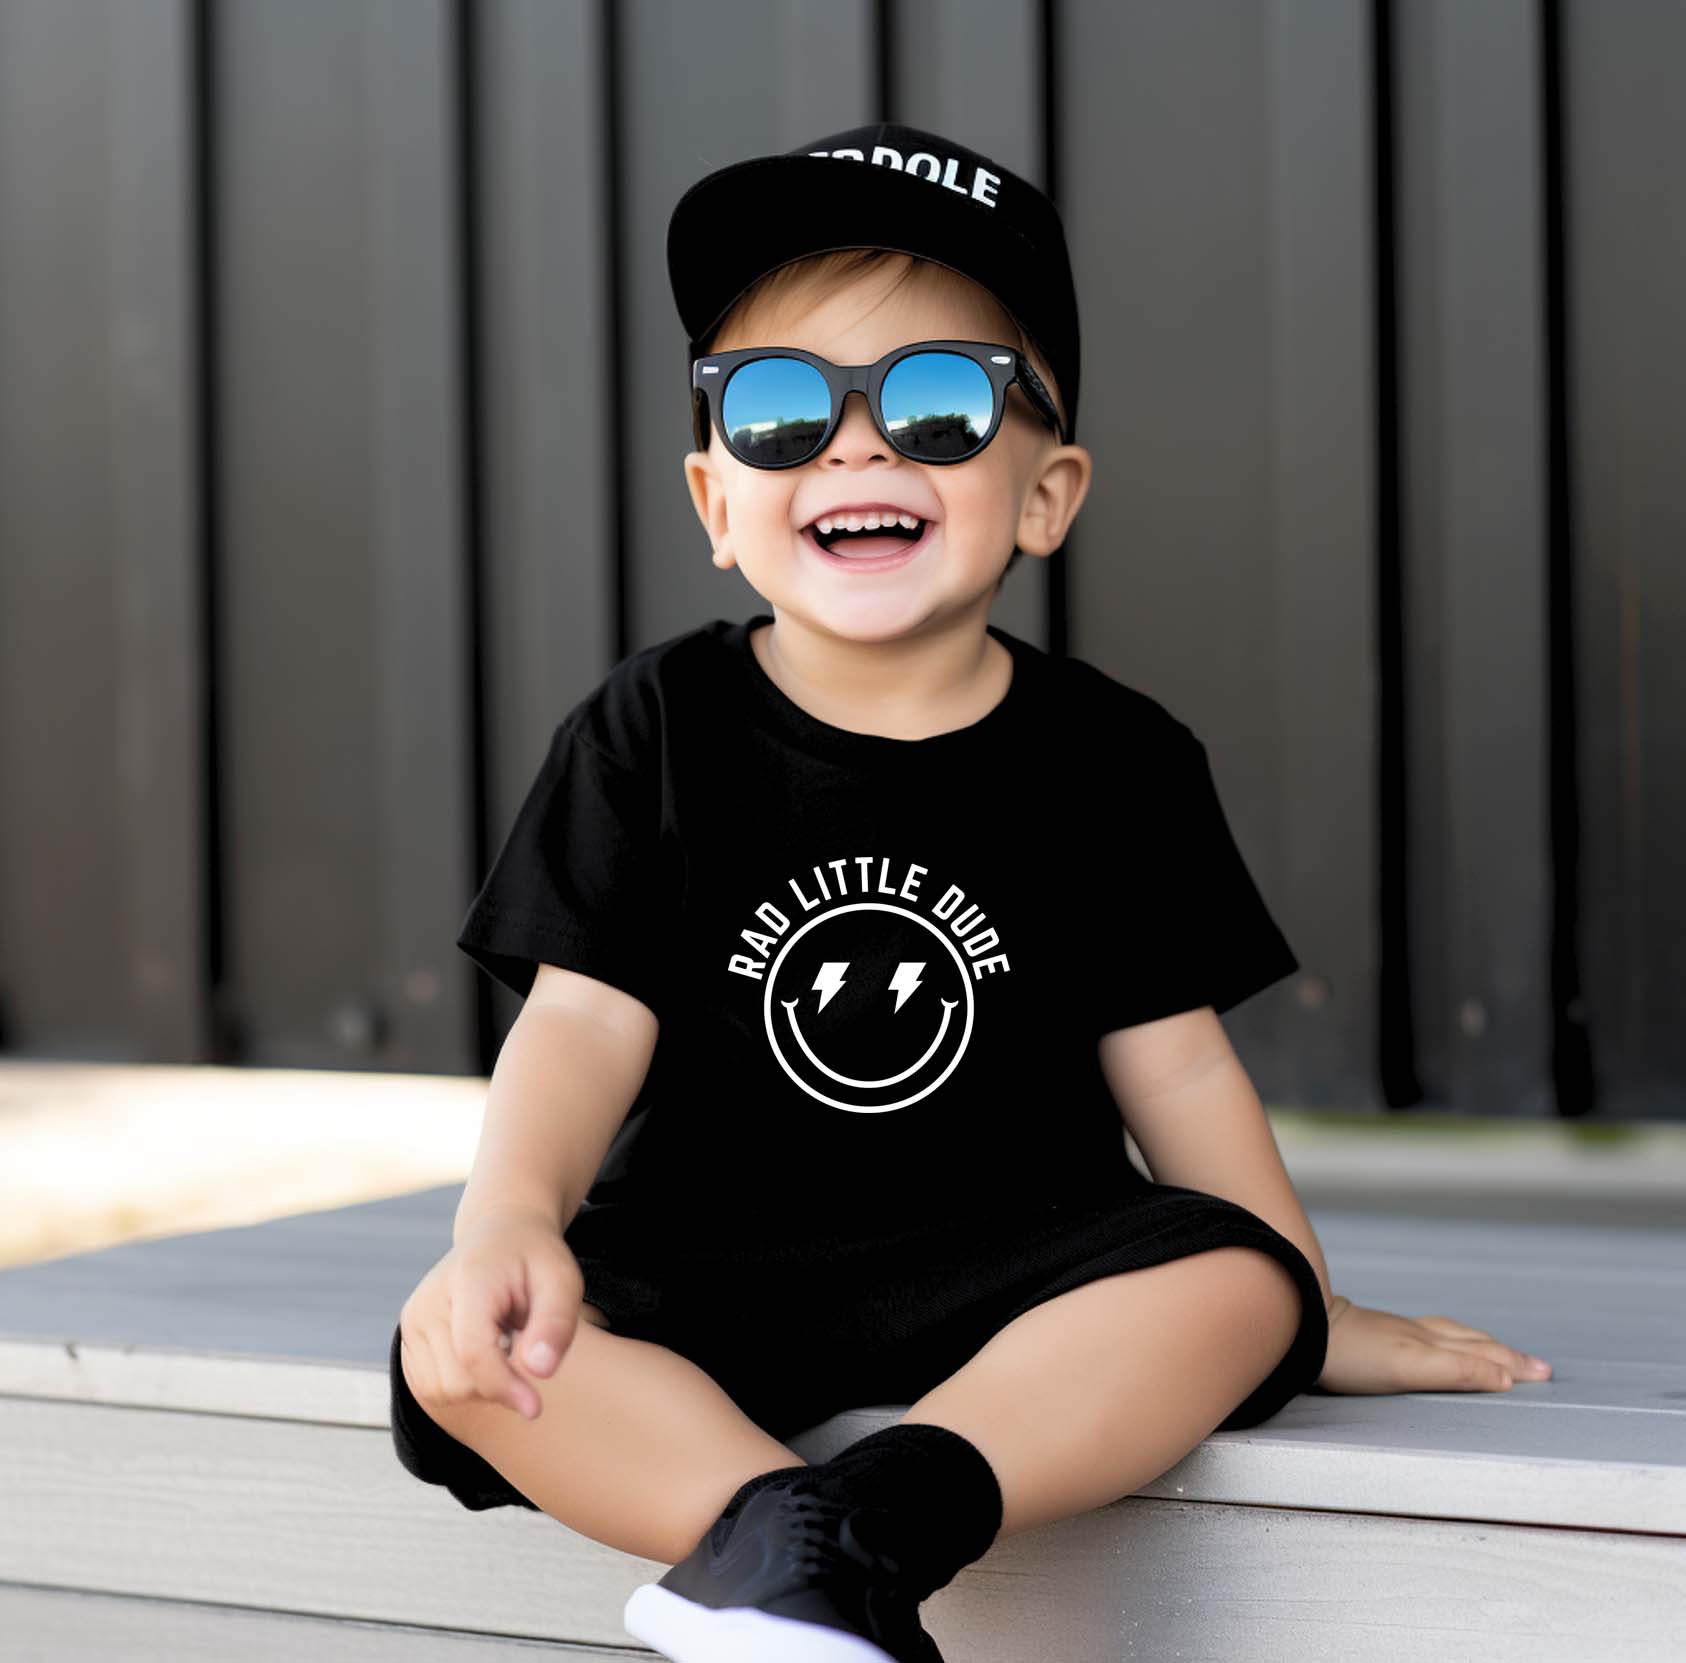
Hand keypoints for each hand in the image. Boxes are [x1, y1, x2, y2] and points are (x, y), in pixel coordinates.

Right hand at [398, 1207, 585, 1421]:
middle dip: (500, 1384)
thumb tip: (540, 1371)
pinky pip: (431, 1388)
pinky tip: (486, 1352)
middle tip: (527, 1348)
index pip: (473, 1350)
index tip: (536, 1408)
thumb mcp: (562, 1280)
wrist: (500, 1233)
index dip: (504, 1386)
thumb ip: (555, 1324)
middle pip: (458, 1380)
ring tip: (506, 1344)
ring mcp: (412, 1319)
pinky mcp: (407, 1337)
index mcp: (468, 1279)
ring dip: (481, 1387)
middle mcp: (428, 1300)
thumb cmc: (535, 1258)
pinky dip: (463, 1385)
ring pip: (442, 1391)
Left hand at [1316, 1294, 1553, 1394]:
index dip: (1510, 1367)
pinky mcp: (1373, 1332)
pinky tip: (1433, 1341)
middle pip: (1470, 1343)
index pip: (1481, 1356)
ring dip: (1479, 1344)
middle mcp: (1417, 1334)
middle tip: (1539, 1367)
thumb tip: (1507, 1378)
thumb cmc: (1351, 1353)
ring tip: (1497, 1350)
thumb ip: (1458, 1370)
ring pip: (1448, 1335)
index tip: (1544, 1374)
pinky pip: (1422, 1333)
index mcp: (1429, 1345)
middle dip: (1505, 1356)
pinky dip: (1446, 1338)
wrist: (1300, 1322)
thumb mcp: (1410, 1366)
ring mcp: (1395, 1331)